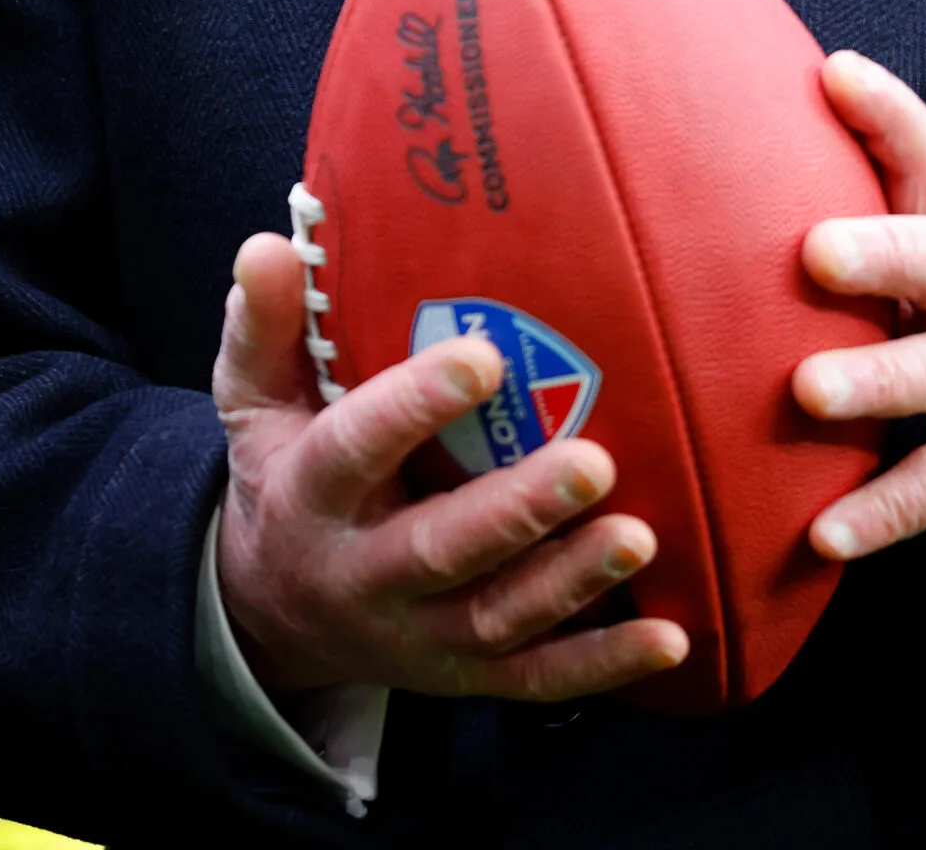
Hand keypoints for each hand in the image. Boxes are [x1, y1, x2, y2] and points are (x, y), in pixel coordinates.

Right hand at [212, 232, 688, 698]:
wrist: (272, 611)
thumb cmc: (286, 470)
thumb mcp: (256, 401)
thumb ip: (266, 324)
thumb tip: (269, 246)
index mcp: (313, 494)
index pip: (355, 449)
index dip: (412, 407)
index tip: (482, 357)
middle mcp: (365, 574)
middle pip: (441, 550)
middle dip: (517, 511)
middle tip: (593, 463)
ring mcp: (420, 634)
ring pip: (497, 617)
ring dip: (570, 583)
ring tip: (638, 537)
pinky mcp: (466, 675)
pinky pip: (536, 680)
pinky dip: (603, 664)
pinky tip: (668, 638)